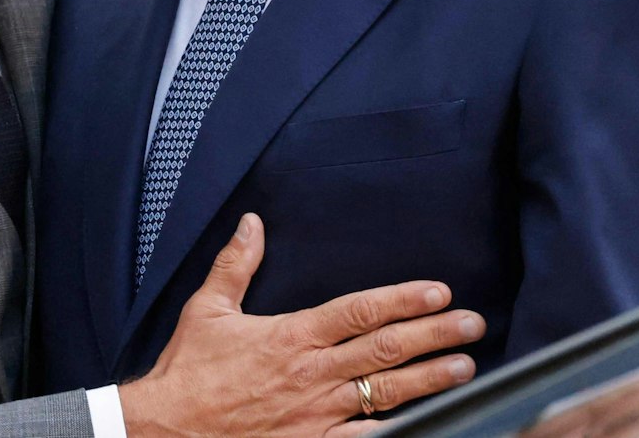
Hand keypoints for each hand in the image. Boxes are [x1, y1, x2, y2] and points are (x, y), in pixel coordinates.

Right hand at [118, 213, 484, 437]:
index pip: (360, 312)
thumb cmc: (189, 373)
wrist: (167, 430)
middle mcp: (313, 374)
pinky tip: (427, 423)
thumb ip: (236, 265)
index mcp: (292, 336)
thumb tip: (252, 222)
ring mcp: (317, 415)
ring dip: (430, 380)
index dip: (403, 300)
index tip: (437, 291)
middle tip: (471, 325)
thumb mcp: (208, 310)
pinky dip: (396, 431)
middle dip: (434, 335)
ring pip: (386, 394)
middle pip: (386, 349)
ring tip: (465, 368)